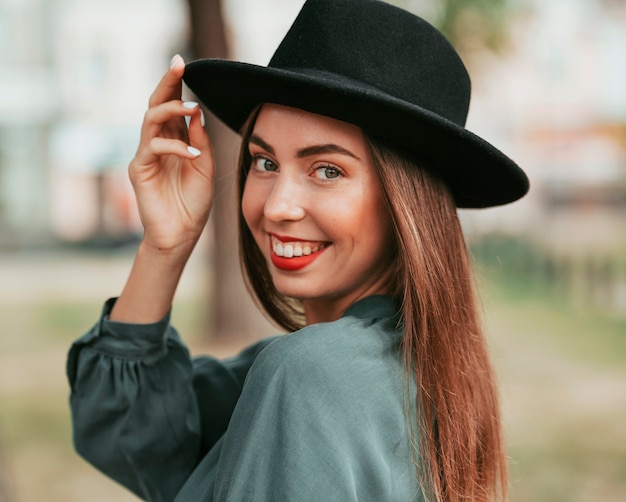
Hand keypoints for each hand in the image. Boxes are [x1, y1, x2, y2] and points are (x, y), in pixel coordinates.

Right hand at [129, 54, 213, 255]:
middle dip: (166, 84)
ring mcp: (146, 155)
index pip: (172, 107)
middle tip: (177, 64)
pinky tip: (193, 155)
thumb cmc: (194, 202)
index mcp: (174, 140)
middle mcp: (158, 143)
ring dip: (170, 110)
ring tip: (191, 108)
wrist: (182, 234)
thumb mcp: (205, 167)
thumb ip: (200, 140)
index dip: (176, 85)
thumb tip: (196, 110)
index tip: (183, 64)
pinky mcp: (140, 170)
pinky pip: (153, 149)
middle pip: (156, 105)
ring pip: (150, 120)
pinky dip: (174, 148)